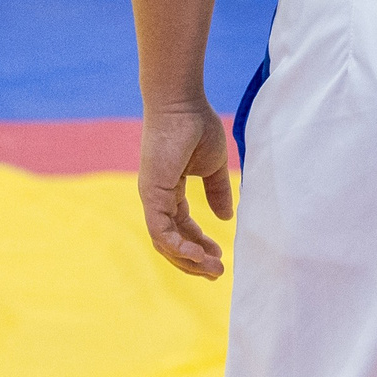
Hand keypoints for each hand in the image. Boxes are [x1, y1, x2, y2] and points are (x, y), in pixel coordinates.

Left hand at [138, 101, 232, 277]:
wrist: (182, 103)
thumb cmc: (196, 125)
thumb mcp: (213, 166)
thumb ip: (217, 191)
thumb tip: (225, 217)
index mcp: (169, 192)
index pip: (181, 228)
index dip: (199, 244)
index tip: (220, 256)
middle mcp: (157, 199)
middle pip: (170, 242)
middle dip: (193, 260)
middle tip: (217, 272)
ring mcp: (152, 198)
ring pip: (164, 242)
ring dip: (189, 259)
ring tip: (214, 268)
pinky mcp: (152, 194)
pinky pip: (161, 230)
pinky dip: (179, 246)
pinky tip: (198, 254)